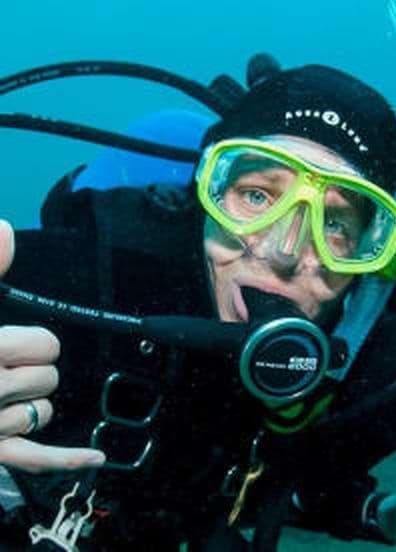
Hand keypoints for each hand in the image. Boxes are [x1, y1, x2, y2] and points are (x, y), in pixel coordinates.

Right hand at [0, 220, 104, 472]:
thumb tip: (4, 229)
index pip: (45, 344)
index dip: (32, 342)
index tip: (7, 341)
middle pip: (49, 378)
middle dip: (31, 370)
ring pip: (42, 413)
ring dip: (27, 404)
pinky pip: (32, 459)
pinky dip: (65, 459)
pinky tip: (94, 459)